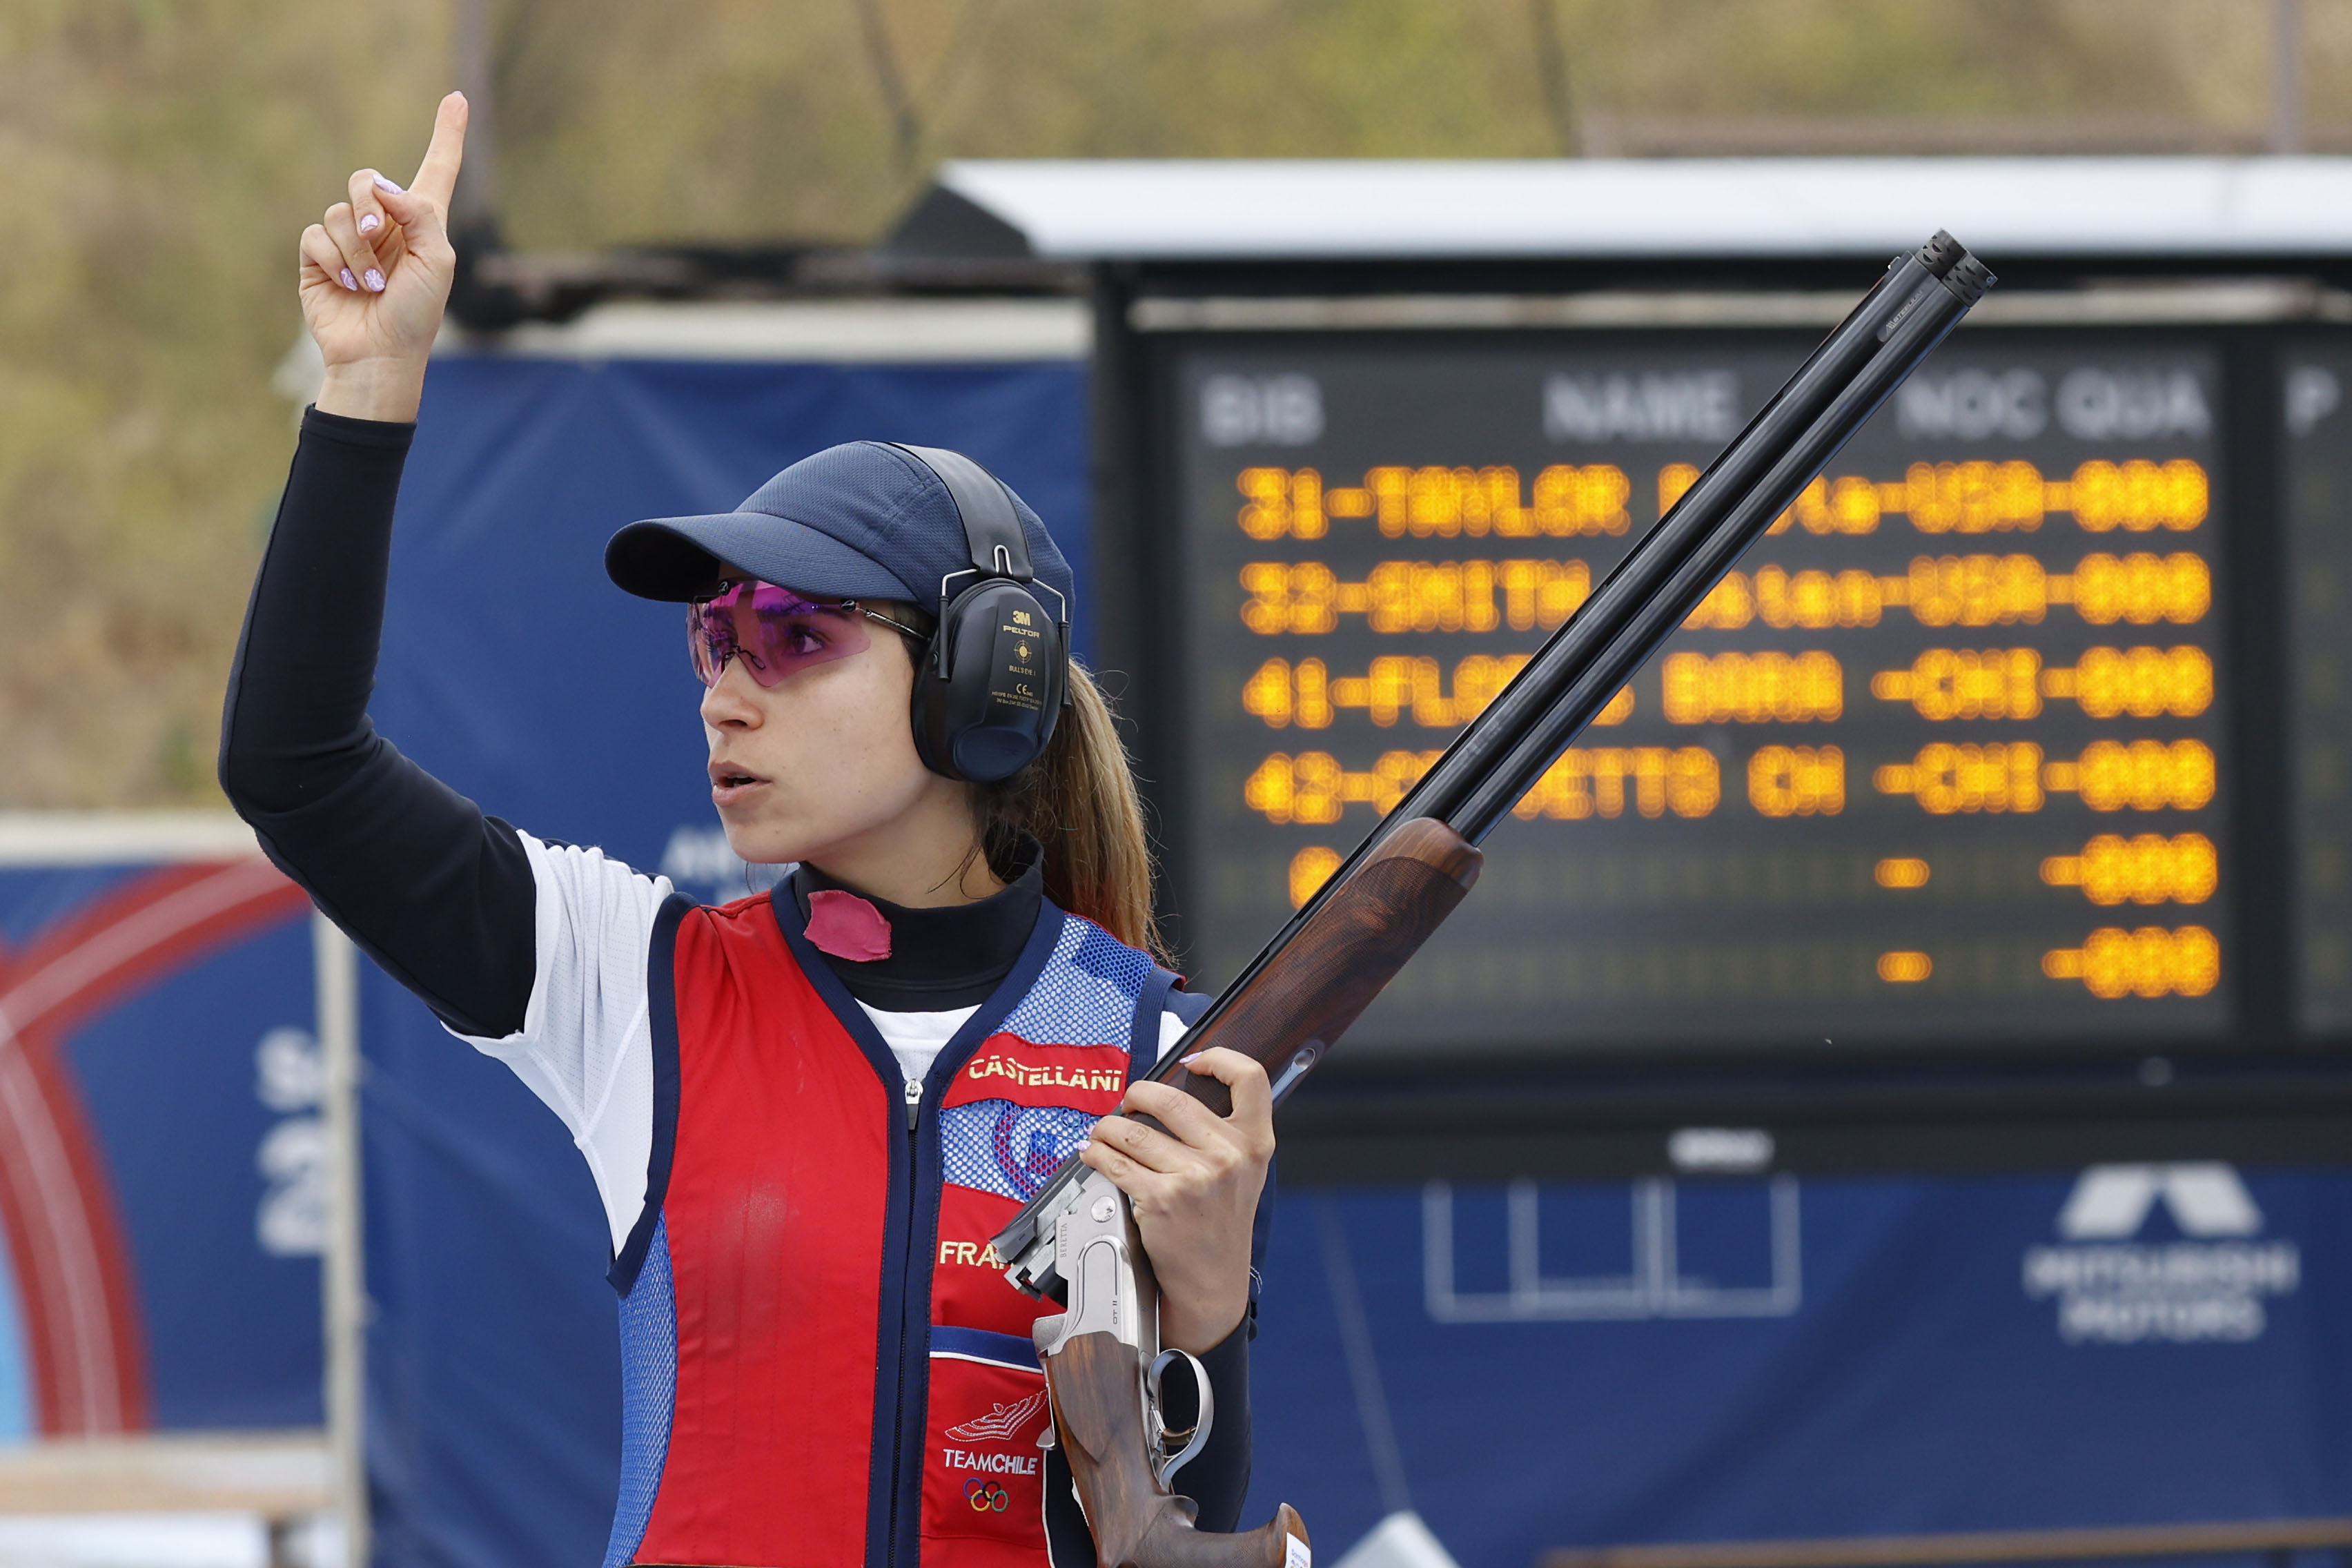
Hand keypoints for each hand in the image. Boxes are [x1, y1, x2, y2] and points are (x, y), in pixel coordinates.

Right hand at [299, 92, 468, 422]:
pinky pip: (316, 234)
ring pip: (340, 211)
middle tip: (379, 235)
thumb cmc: (416, 314)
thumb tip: (383, 186)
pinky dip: (335, 260)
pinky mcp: (318, 257)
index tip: (458, 98)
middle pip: (367, 179)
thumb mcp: (436, 261)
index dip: (447, 135)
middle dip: (371, 203)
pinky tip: (348, 286)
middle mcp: (385, 225)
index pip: (436, 170)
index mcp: (422, 224)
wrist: (380, 354)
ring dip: (357, 249)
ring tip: (371, 284)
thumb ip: (420, 214)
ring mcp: (349, 240)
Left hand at [1080, 1048, 1273, 1354]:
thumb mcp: (1242, 1173)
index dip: (1220, 1058)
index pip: (1250, 1078)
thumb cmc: (1220, 1223)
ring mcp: (1195, 1178)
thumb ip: (1222, 1133)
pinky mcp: (1161, 1200)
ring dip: (1107, 1128)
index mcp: (1254, 1143)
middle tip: (1128, 1103)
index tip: (1193, 1062)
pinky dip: (1096, 1154)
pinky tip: (1094, 1154)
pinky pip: (1115, 1161)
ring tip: (1102, 1133)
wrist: (1213, 1281)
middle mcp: (1229, 1156)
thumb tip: (1170, 1095)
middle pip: (1170, 1098)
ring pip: (1132, 1131)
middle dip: (1136, 1095)